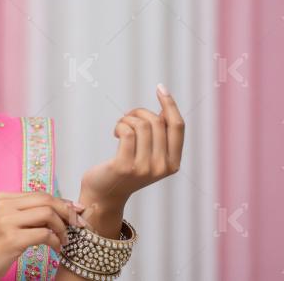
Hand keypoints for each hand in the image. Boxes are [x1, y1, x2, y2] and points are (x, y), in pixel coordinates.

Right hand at [0, 191, 84, 279]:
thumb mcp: (4, 222)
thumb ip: (24, 213)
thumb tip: (57, 208)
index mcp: (2, 198)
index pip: (40, 194)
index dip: (61, 202)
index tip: (75, 212)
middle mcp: (4, 205)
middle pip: (46, 200)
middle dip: (66, 212)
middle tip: (77, 225)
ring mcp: (7, 221)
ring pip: (48, 215)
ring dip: (62, 228)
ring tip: (64, 240)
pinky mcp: (12, 239)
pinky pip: (45, 234)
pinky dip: (56, 241)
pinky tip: (57, 249)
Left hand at [79, 84, 185, 217]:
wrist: (105, 194)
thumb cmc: (127, 169)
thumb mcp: (150, 155)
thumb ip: (160, 137)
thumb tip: (165, 108)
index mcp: (173, 164)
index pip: (178, 126)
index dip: (170, 104)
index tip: (160, 88)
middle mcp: (162, 167)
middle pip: (157, 122)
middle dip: (140, 112)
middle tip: (127, 117)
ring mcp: (144, 168)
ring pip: (142, 125)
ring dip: (128, 118)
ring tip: (121, 126)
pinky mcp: (125, 166)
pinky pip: (127, 131)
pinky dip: (120, 125)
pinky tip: (115, 132)